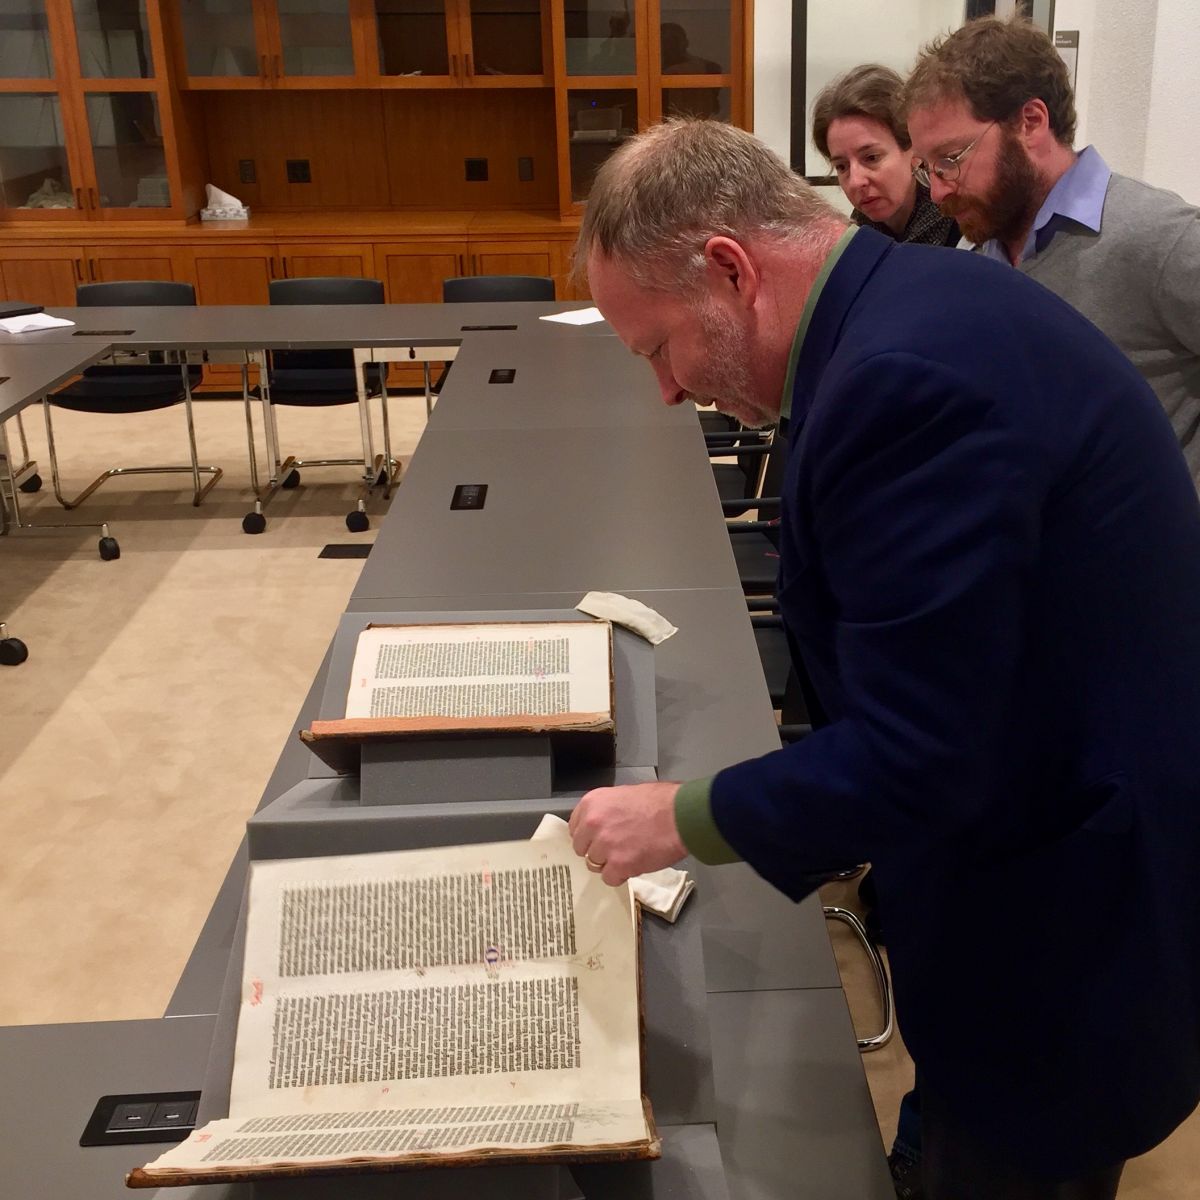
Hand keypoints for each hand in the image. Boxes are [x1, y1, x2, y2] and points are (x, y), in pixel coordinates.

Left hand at [568, 781, 686, 885]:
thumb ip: (607, 810)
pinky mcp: (619, 865)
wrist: (682, 814)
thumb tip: (603, 824)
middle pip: (582, 848)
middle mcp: (592, 824)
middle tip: (616, 848)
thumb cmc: (660, 801)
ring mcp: (604, 845)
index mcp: (592, 803)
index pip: (575, 828)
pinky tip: (634, 865)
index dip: (588, 836)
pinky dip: (621, 875)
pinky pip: (609, 878)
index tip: (598, 839)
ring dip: (609, 864)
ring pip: (594, 865)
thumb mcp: (624, 794)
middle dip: (597, 850)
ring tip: (629, 855)